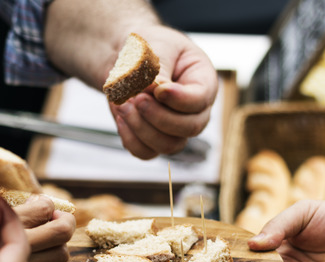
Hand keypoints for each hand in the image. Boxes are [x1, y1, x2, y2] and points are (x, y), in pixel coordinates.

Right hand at [10, 194, 75, 261]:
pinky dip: (46, 261)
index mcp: (10, 228)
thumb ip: (0, 208)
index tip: (36, 203)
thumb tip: (35, 201)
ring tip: (42, 236)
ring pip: (61, 254)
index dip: (45, 202)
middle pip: (63, 232)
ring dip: (56, 243)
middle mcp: (21, 250)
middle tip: (52, 217)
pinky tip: (33, 254)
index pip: (45, 209)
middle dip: (63, 220)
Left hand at [109, 25, 217, 159]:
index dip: (179, 99)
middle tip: (136, 98)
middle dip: (160, 117)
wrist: (125, 58)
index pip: (200, 100)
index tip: (157, 89)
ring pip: (168, 145)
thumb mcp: (156, 46)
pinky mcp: (153, 139)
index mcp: (203, 82)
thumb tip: (154, 89)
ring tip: (124, 105)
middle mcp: (194, 110)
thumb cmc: (147, 47)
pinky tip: (120, 116)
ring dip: (142, 128)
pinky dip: (130, 138)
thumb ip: (158, 68)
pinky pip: (146, 152)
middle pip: (189, 128)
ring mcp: (175, 128)